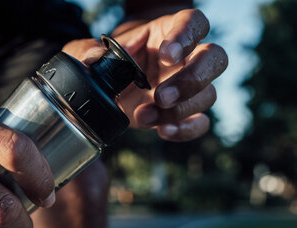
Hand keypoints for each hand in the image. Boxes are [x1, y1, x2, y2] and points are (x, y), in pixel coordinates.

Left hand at [63, 9, 227, 141]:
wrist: (109, 84)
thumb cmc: (105, 60)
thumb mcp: (88, 51)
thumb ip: (86, 51)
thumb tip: (94, 59)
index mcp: (168, 31)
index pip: (193, 23)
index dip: (186, 37)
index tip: (167, 55)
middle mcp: (187, 57)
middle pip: (215, 59)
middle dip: (191, 80)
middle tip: (160, 96)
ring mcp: (189, 86)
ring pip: (208, 95)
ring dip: (178, 110)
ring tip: (143, 116)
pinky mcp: (183, 113)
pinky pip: (200, 123)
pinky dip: (185, 130)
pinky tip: (162, 131)